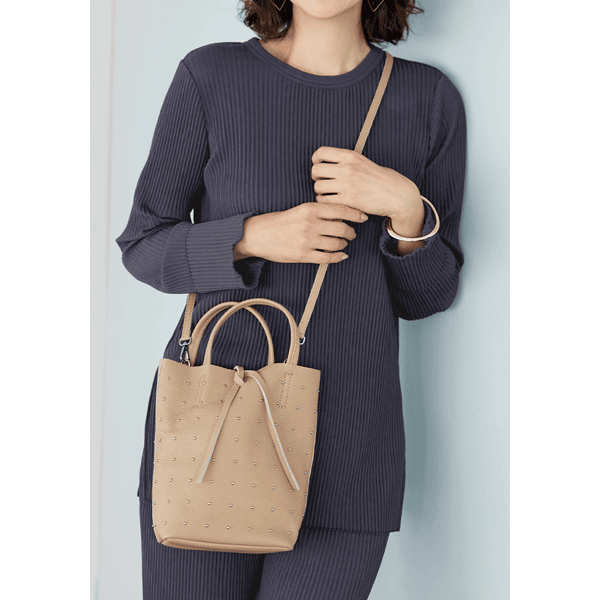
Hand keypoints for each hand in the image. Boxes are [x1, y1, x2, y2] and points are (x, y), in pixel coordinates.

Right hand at [234, 202, 368, 263]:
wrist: (257, 235)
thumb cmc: (279, 222)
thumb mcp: (299, 210)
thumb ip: (319, 212)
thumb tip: (341, 217)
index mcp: (309, 209)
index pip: (340, 209)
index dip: (355, 213)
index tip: (363, 216)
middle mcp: (309, 224)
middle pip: (342, 228)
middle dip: (351, 231)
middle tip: (352, 233)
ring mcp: (306, 240)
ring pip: (336, 243)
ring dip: (343, 244)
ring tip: (343, 243)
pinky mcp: (302, 255)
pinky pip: (328, 258)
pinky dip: (338, 257)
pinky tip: (341, 255)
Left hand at [310, 146, 424, 235]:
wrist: (396, 194)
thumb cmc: (380, 179)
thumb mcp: (363, 162)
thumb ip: (346, 161)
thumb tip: (326, 163)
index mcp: (350, 156)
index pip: (321, 152)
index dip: (316, 160)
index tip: (320, 167)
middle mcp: (347, 168)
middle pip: (315, 170)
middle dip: (316, 178)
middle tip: (323, 183)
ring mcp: (347, 184)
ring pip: (318, 187)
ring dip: (320, 192)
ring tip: (328, 194)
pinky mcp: (348, 200)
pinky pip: (325, 201)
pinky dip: (325, 203)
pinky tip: (332, 202)